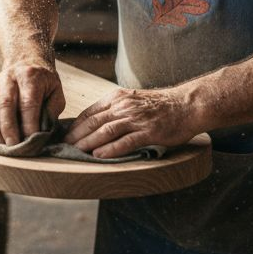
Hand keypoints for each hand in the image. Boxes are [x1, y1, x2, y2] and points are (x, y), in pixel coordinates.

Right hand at [0, 61, 65, 145]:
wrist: (27, 61)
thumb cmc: (43, 81)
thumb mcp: (56, 91)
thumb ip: (51, 110)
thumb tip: (42, 132)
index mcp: (30, 77)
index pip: (28, 103)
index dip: (29, 124)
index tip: (31, 140)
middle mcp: (10, 77)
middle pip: (5, 104)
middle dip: (9, 128)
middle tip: (14, 146)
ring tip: (0, 143)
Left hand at [64, 87, 198, 158]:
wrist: (187, 105)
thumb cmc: (160, 106)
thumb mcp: (133, 100)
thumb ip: (116, 109)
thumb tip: (96, 123)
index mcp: (118, 98)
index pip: (90, 112)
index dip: (76, 125)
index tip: (66, 136)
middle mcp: (124, 106)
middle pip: (94, 121)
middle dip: (77, 135)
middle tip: (65, 147)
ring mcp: (136, 119)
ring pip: (106, 131)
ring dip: (89, 142)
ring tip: (77, 152)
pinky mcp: (148, 132)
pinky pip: (125, 141)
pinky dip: (110, 149)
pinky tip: (99, 156)